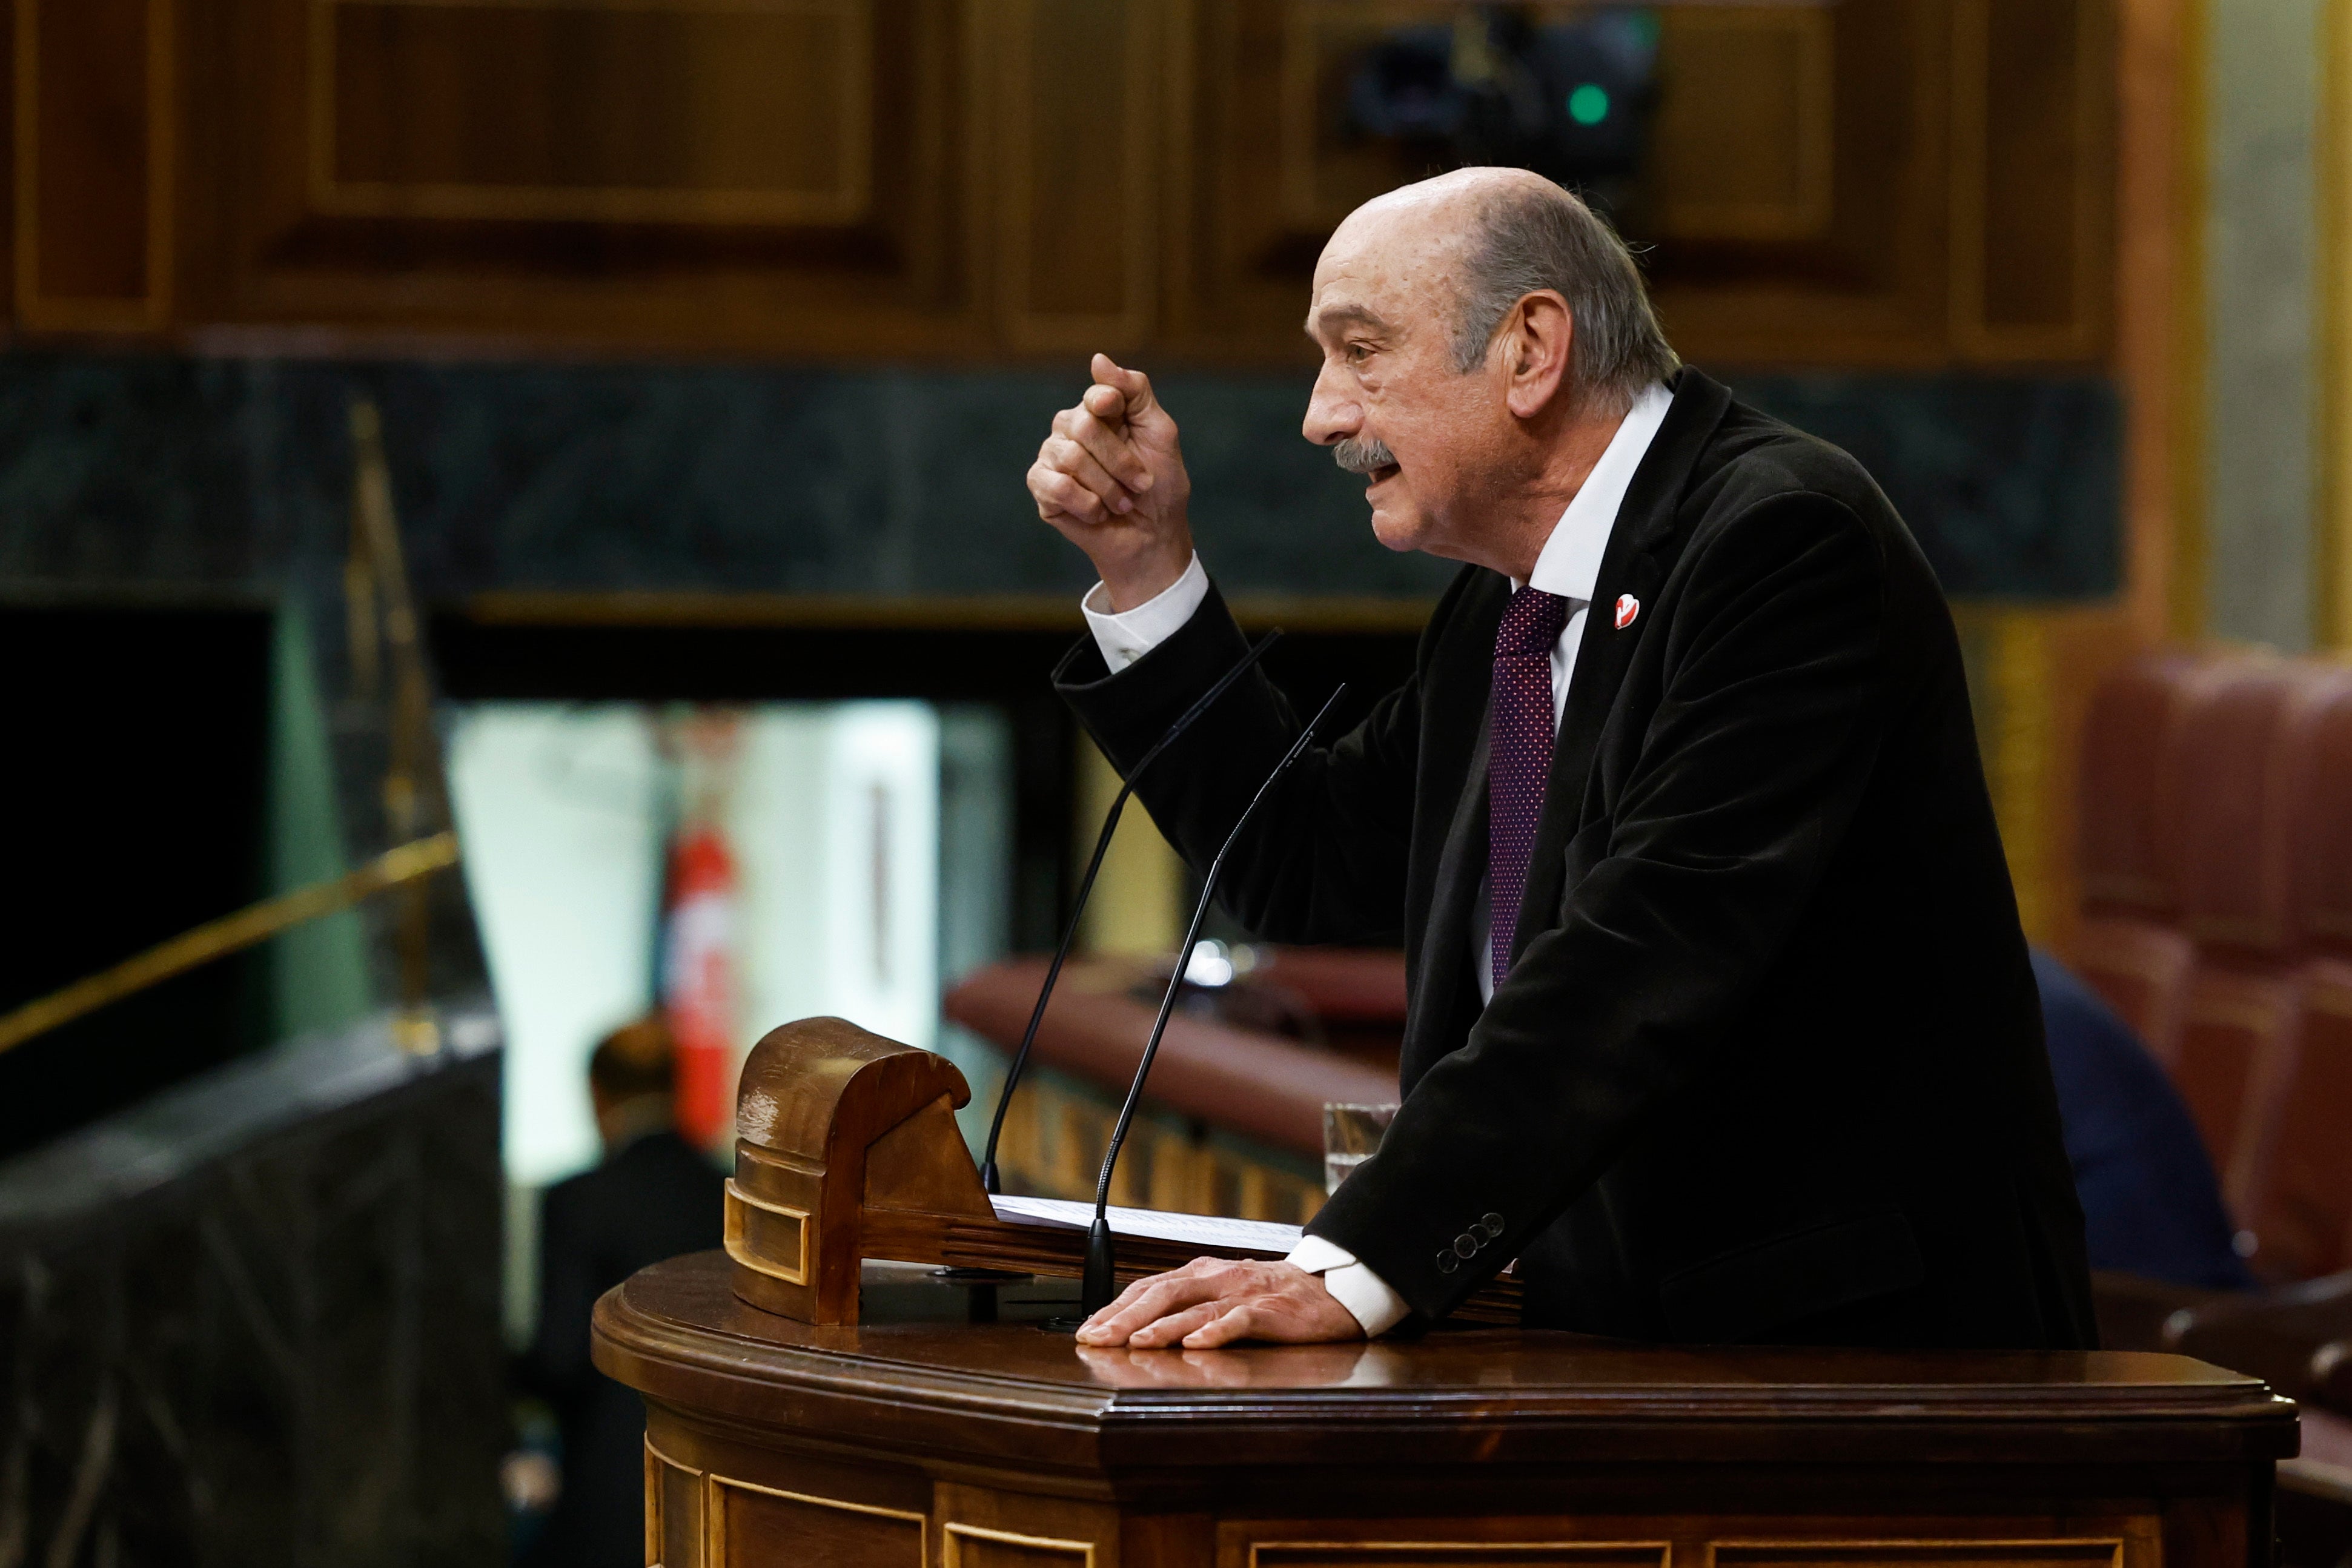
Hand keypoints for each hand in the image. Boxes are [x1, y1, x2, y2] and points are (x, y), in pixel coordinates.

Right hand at [1028, 353, 1193, 609]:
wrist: (1152, 537)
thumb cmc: (1160, 485)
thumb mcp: (1159, 432)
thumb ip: (1135, 391)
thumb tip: (1097, 358)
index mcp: (1099, 410)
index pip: (1096, 394)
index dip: (1111, 405)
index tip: (1121, 417)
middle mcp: (1070, 428)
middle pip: (1084, 426)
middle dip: (1120, 462)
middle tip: (1139, 484)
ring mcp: (1052, 456)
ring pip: (1071, 457)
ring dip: (1108, 488)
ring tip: (1122, 503)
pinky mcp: (1041, 486)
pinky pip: (1056, 485)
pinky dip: (1087, 504)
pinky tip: (1098, 513)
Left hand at [1073, 1257, 1364, 1348]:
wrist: (1330, 1288)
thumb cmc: (1272, 1296)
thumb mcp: (1223, 1292)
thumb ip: (1187, 1305)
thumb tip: (1137, 1328)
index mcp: (1201, 1274)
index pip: (1148, 1288)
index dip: (1115, 1308)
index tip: (1087, 1331)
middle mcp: (1217, 1278)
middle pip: (1162, 1294)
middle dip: (1125, 1318)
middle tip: (1096, 1339)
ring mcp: (1243, 1293)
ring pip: (1196, 1307)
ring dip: (1163, 1326)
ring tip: (1136, 1342)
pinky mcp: (1271, 1310)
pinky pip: (1240, 1320)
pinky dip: (1218, 1331)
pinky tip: (1199, 1345)